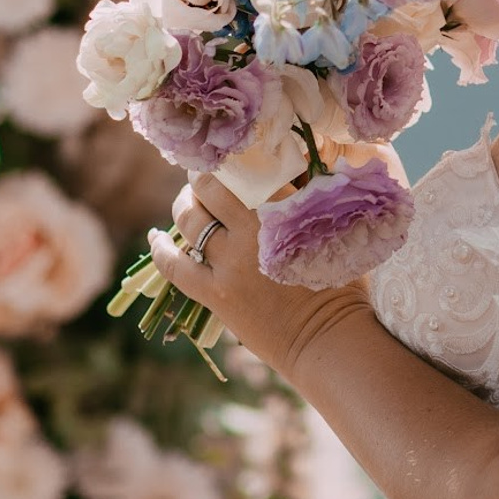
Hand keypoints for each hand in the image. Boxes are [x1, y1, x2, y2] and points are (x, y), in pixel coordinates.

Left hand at [148, 175, 364, 386]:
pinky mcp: (215, 295)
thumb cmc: (343, 286)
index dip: (228, 162)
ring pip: (189, 220)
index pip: (243, 171)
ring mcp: (229, 265)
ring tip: (187, 202)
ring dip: (183, 206)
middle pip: (208, 189)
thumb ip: (313, 204)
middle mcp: (250, 232)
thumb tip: (297, 175)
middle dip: (201, 179)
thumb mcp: (334, 234)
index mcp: (283, 210)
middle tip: (203, 179)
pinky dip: (160, 249)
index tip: (226, 160)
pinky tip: (155, 238)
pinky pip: (174, 266)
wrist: (329, 338)